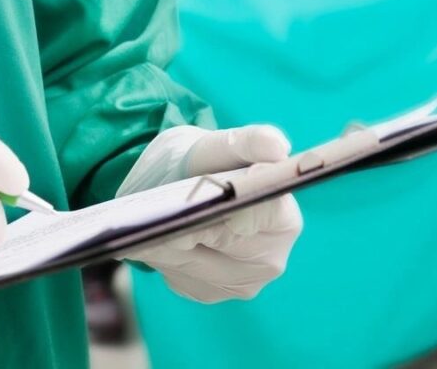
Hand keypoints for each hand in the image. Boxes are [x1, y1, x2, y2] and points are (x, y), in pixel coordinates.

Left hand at [116, 125, 302, 302]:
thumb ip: (246, 143)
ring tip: (152, 219)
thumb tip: (277, 145)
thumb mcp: (219, 143)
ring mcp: (240, 283)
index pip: (267, 215)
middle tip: (167, 209)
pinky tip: (155, 236)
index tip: (215, 193)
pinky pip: (177, 275)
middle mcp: (270, 259)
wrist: (178, 185)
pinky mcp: (209, 293)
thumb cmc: (205, 161)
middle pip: (223, 242)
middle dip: (193, 224)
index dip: (240, 205)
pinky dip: (161, 253)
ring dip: (169, 239)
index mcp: (285, 217)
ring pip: (193, 262)